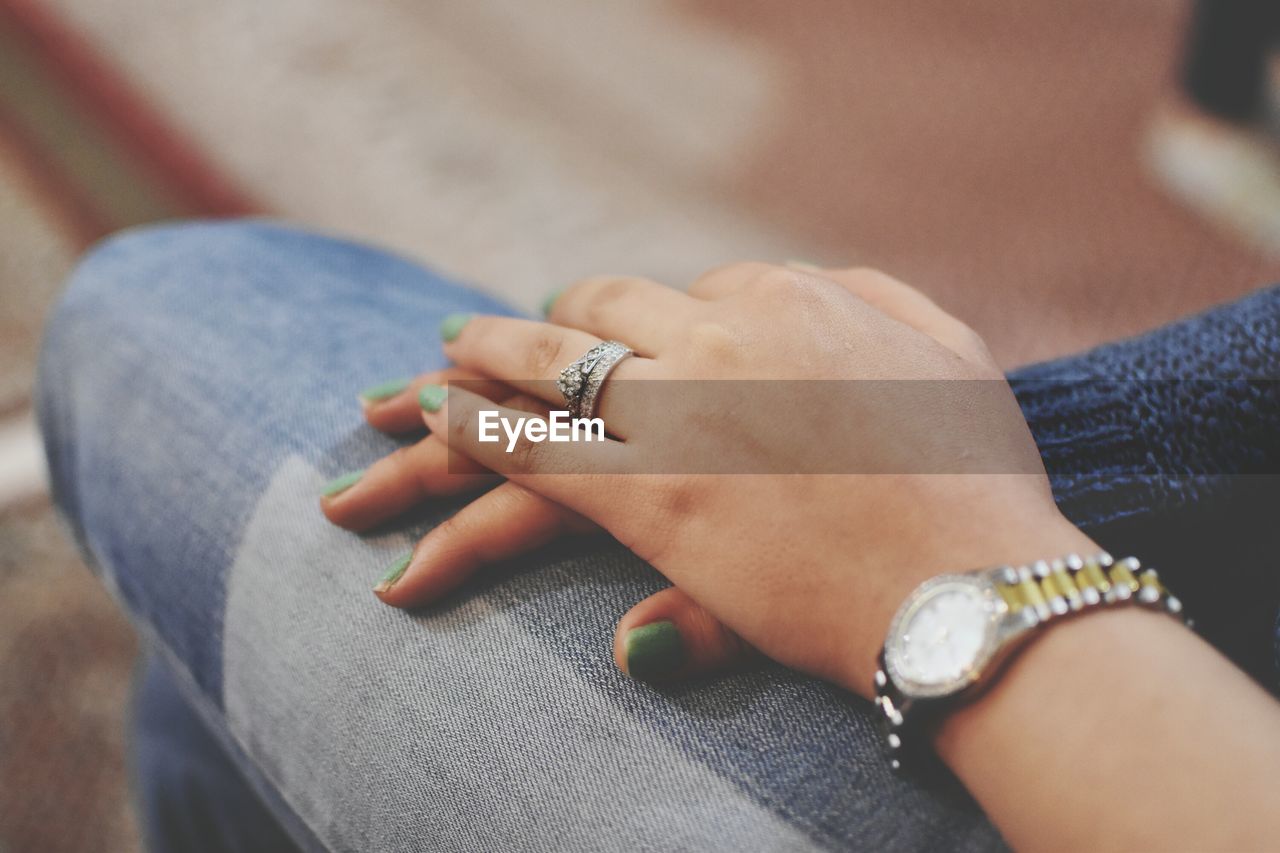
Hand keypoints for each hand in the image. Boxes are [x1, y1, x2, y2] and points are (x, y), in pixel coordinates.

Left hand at [328, 264, 1094, 696]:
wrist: (967, 585)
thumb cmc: (975, 484)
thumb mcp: (952, 356)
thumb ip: (883, 303)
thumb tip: (822, 281)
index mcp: (794, 299)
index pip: (694, 292)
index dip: (647, 318)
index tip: (616, 333)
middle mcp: (723, 337)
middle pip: (601, 311)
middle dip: (543, 322)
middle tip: (494, 334)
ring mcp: (678, 411)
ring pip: (550, 363)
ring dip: (481, 355)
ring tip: (433, 361)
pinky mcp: (647, 493)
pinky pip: (531, 444)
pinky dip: (472, 424)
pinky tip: (433, 415)